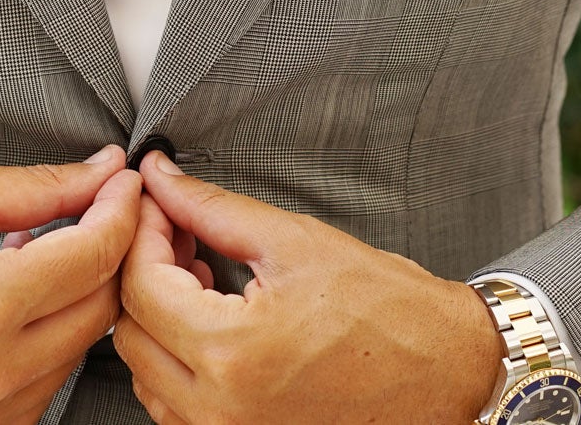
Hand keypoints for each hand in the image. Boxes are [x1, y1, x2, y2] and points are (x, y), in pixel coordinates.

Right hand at [0, 143, 141, 423]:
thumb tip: (106, 171)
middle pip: (101, 308)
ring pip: (77, 350)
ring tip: (36, 257)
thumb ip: (40, 188)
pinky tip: (13, 305)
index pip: (97, 253)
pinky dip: (44, 340)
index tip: (124, 182)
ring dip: (76, 299)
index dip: (122, 208)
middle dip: (108, 252)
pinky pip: (42, 384)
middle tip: (94, 210)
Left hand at [114, 152, 503, 424]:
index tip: (158, 205)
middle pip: (131, 332)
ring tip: (203, 277)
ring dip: (160, 319)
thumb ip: (211, 208)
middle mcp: (220, 410)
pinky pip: (176, 408)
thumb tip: (161, 179)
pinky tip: (216, 323)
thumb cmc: (389, 310)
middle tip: (180, 235)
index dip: (142, 233)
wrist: (449, 371)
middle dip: (146, 273)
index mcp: (233, 352)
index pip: (139, 286)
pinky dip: (180, 361)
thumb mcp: (294, 241)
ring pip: (146, 374)